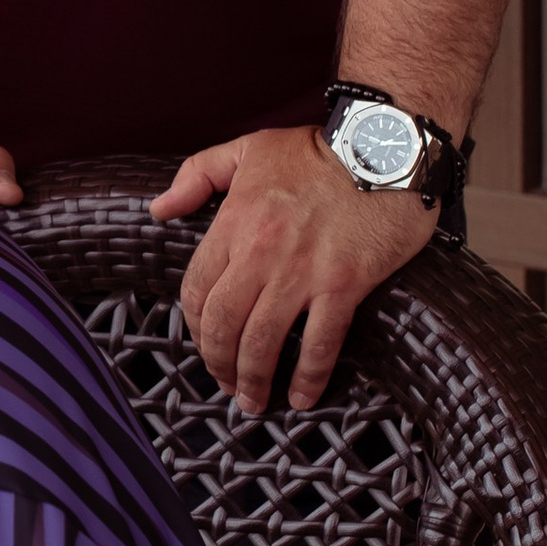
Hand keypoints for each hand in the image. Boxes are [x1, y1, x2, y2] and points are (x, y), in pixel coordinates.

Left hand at [153, 126, 432, 414]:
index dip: (194, 327)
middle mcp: (260, 252)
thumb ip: (197, 175)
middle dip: (219, 363)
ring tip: (255, 401)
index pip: (196, 289)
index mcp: (233, 222)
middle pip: (223, 324)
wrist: (387, 145)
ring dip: (254, 380)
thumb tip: (159, 209)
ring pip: (263, 341)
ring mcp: (302, 271)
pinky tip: (303, 397)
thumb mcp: (249, 149)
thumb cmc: (319, 148)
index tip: (203, 344)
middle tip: (227, 384)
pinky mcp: (344, 284)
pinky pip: (319, 343)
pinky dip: (308, 376)